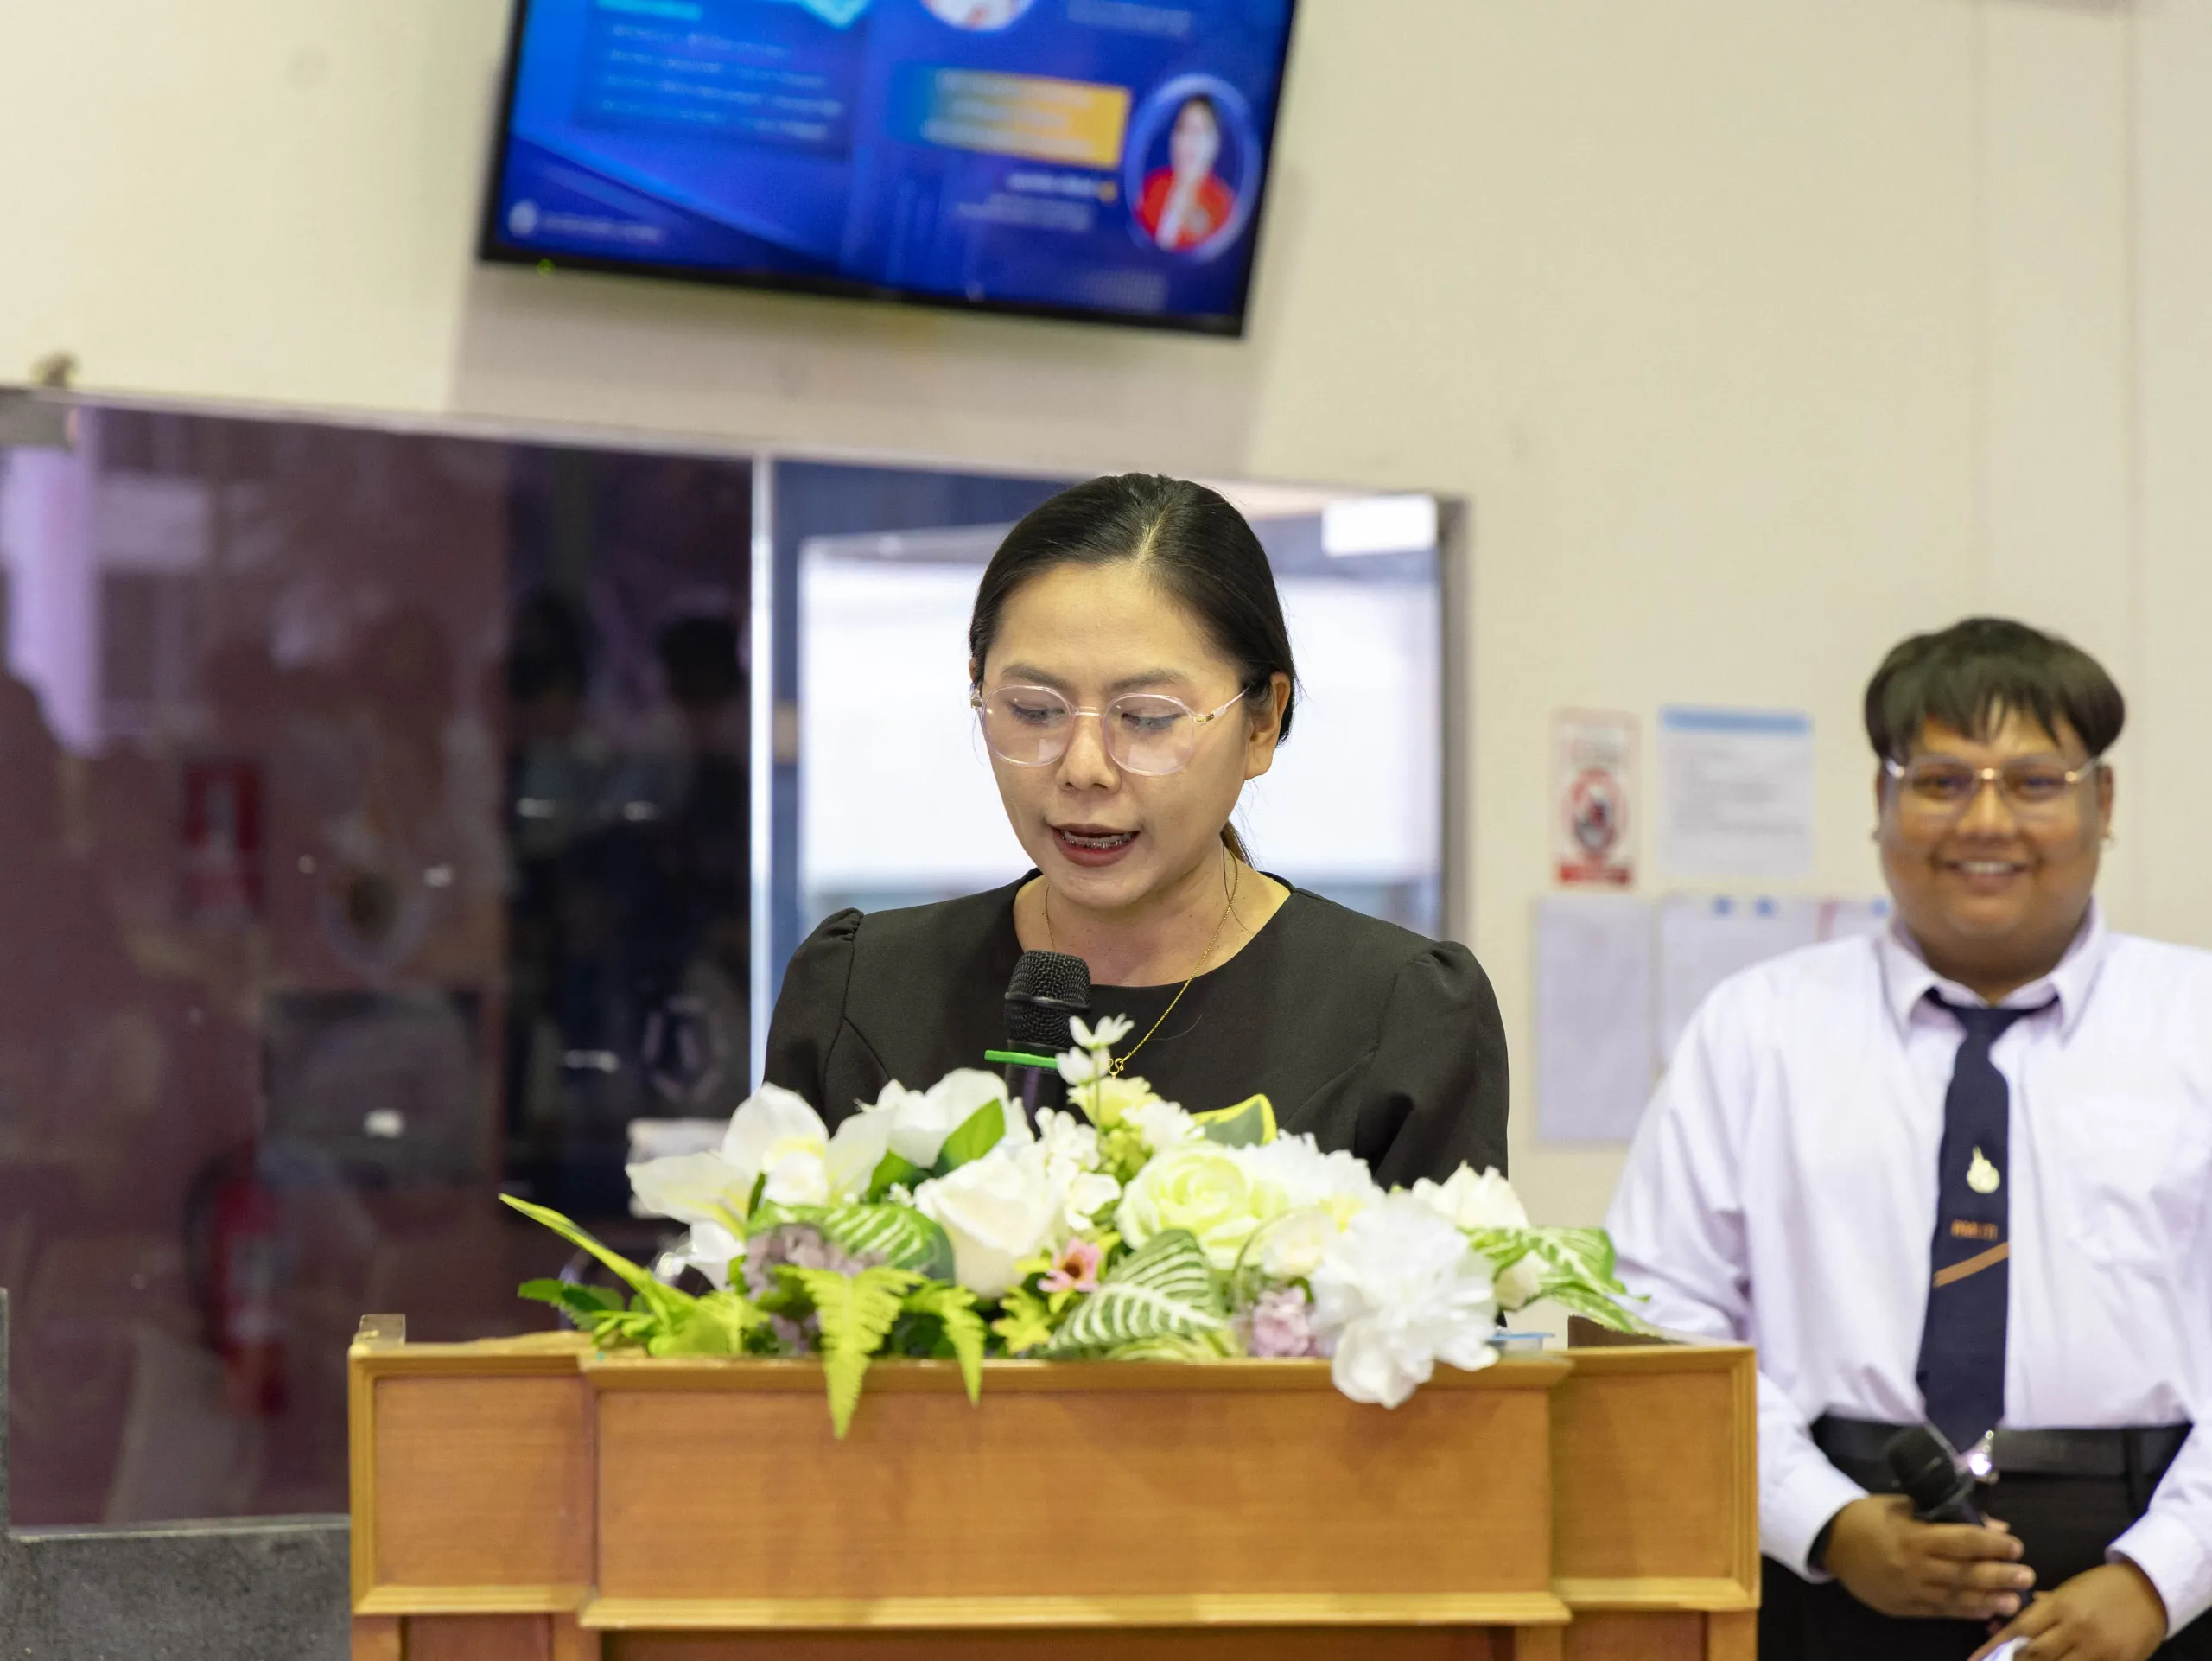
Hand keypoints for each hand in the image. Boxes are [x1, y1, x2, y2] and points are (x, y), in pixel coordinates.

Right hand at [1823, 1494, 2034, 1620]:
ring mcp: (1909, 1590)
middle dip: (1999, 1575)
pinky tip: (1987, 1611)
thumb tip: (1991, 1525)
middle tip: (2027, 1576)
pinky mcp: (1904, 1607)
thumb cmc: (1869, 1516)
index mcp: (1913, 1536)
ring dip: (1989, 1599)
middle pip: (1965, 1573)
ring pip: (1957, 1596)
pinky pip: (1941, 1611)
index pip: (1962, 1540)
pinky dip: (1966, 1611)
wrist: (1830, 1541)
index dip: (1992, 1544)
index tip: (2016, 1546)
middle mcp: (1914, 1566)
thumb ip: (1945, 1515)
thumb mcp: (1903, 1505)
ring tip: (2016, 1600)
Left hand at [1970, 1561, 2167, 1660]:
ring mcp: (2098, 1649)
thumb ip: (2041, 1608)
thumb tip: (2003, 1625)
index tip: (1974, 1659)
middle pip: (2036, 1654)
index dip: (1995, 1646)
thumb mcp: (2067, 1590)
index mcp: (2059, 1605)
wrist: (2149, 1589)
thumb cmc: (2102, 1587)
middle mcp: (2075, 1628)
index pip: (2019, 1629)